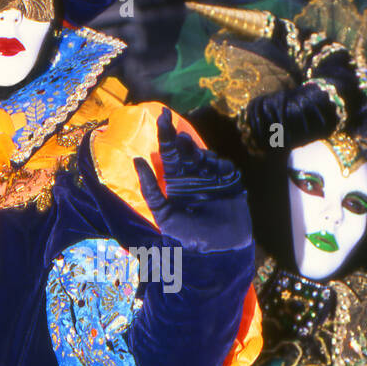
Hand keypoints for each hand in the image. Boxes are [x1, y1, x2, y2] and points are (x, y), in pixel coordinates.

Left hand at [133, 108, 252, 252]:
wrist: (221, 248)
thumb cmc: (189, 235)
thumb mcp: (164, 215)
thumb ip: (151, 190)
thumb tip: (136, 161)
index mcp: (176, 181)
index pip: (169, 154)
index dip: (165, 135)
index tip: (162, 117)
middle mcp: (193, 175)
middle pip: (186, 150)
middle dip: (178, 136)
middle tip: (170, 123)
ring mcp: (212, 177)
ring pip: (204, 155)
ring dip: (197, 151)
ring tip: (190, 152)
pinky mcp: (230, 181)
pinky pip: (224, 166)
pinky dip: (219, 166)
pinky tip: (217, 173)